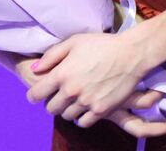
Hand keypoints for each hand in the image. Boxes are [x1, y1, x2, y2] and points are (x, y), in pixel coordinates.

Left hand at [26, 31, 151, 127]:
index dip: (34, 94)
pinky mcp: (101, 111)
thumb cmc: (102, 45)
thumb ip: (51, 56)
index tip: (38, 93)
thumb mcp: (74, 42)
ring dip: (68, 109)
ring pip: (66, 116)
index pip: (36, 95)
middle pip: (51, 108)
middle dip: (52, 102)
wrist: (131, 54)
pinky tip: (85, 106)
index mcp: (62, 74)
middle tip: (60, 94)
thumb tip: (34, 69)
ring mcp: (86, 103)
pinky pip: (83, 122)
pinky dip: (82, 117)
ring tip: (75, 99)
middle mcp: (71, 91)